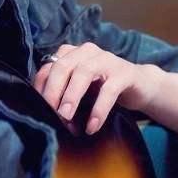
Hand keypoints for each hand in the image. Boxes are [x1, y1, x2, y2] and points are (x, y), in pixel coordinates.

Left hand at [32, 42, 160, 134]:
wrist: (140, 86)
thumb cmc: (103, 87)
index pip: (49, 67)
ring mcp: (107, 59)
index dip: (42, 88)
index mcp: (73, 53)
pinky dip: (98, 109)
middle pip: (63, 66)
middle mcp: (87, 51)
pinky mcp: (124, 73)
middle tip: (50, 114)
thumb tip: (45, 114)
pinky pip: (109, 89)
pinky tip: (92, 126)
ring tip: (66, 117)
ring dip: (72, 96)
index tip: (38, 109)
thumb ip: (64, 94)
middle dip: (53, 91)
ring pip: (84, 73)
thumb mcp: (80, 88)